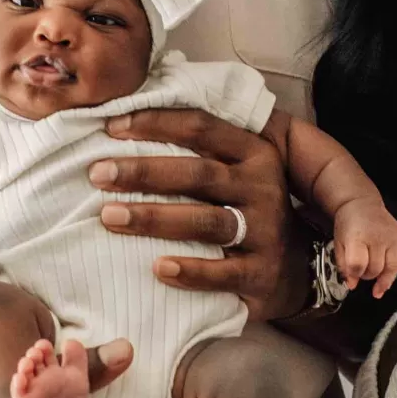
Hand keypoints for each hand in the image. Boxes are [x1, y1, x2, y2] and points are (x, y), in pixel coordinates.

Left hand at [88, 109, 309, 321]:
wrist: (299, 269)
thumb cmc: (247, 212)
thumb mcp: (237, 174)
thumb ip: (198, 152)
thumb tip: (123, 129)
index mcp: (255, 154)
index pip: (201, 128)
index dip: (155, 123)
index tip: (110, 127)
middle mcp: (263, 188)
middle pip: (198, 173)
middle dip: (143, 171)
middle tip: (97, 173)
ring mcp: (266, 232)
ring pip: (206, 221)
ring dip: (154, 217)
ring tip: (109, 216)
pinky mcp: (262, 275)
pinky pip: (223, 273)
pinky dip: (190, 271)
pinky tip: (157, 268)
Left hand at [333, 198, 396, 297]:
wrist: (362, 204)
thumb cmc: (349, 222)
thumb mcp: (338, 243)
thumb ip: (344, 266)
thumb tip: (352, 284)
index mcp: (358, 237)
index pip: (358, 265)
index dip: (354, 274)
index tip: (352, 275)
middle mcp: (378, 237)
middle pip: (375, 269)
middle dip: (366, 275)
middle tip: (361, 272)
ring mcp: (392, 238)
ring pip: (391, 269)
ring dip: (382, 279)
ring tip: (376, 284)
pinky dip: (393, 272)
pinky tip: (385, 275)